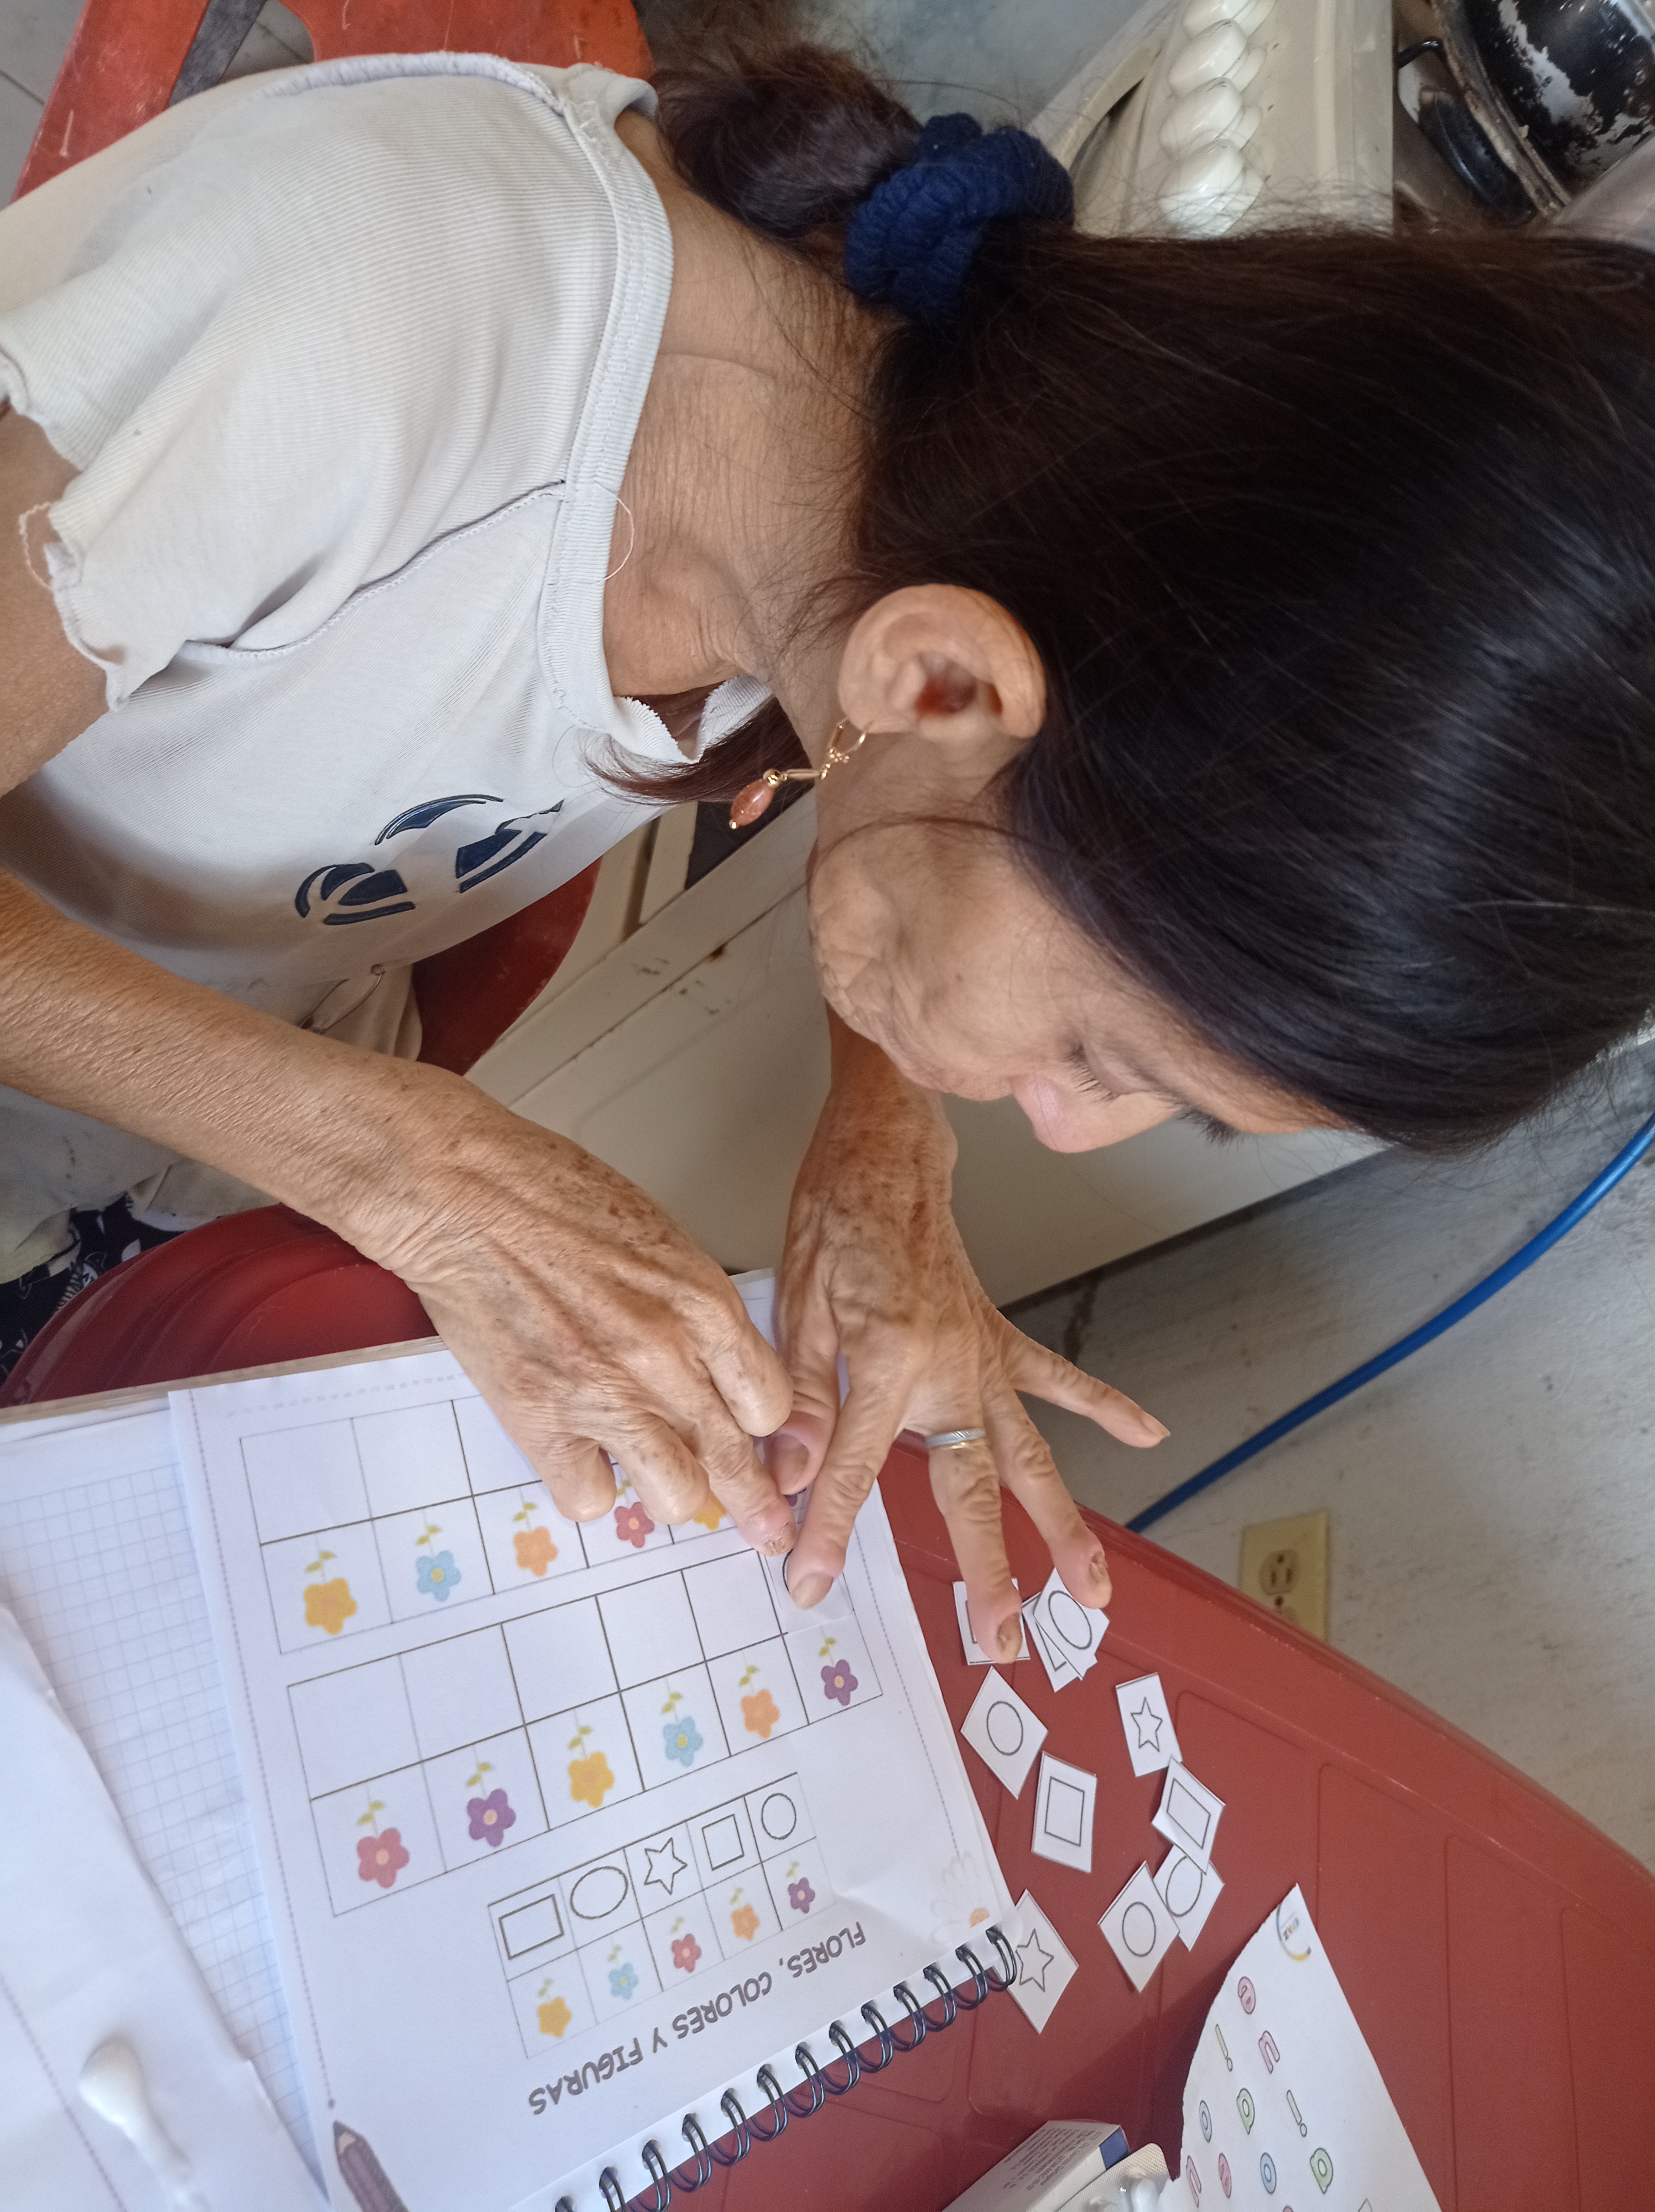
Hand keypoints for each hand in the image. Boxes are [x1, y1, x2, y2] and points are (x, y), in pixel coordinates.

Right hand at [345, 1069, 796, 1549]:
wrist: (465, 1194)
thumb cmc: (556, 1197)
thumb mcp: (662, 1242)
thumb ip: (696, 1314)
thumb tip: (718, 1369)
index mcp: (704, 1307)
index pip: (772, 1405)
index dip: (765, 1428)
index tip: (759, 1441)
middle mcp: (665, 1359)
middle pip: (735, 1463)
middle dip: (755, 1505)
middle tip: (764, 1526)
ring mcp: (602, 1396)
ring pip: (675, 1495)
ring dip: (669, 1490)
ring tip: (654, 1474)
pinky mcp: (539, 1420)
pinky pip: (587, 1498)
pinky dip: (587, 1485)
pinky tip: (581, 1456)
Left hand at [772, 1017, 1166, 1659]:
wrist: (885, 1150)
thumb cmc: (833, 1217)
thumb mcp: (795, 1301)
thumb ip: (798, 1393)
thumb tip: (788, 1475)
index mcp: (887, 1362)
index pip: (851, 1469)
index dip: (828, 1531)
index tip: (810, 1586)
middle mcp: (950, 1369)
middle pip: (971, 1488)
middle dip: (987, 1572)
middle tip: (1000, 1644)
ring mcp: (983, 1356)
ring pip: (1030, 1457)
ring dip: (1063, 1527)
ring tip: (1093, 1592)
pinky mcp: (997, 1335)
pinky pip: (1057, 1378)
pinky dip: (1103, 1405)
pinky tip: (1146, 1434)